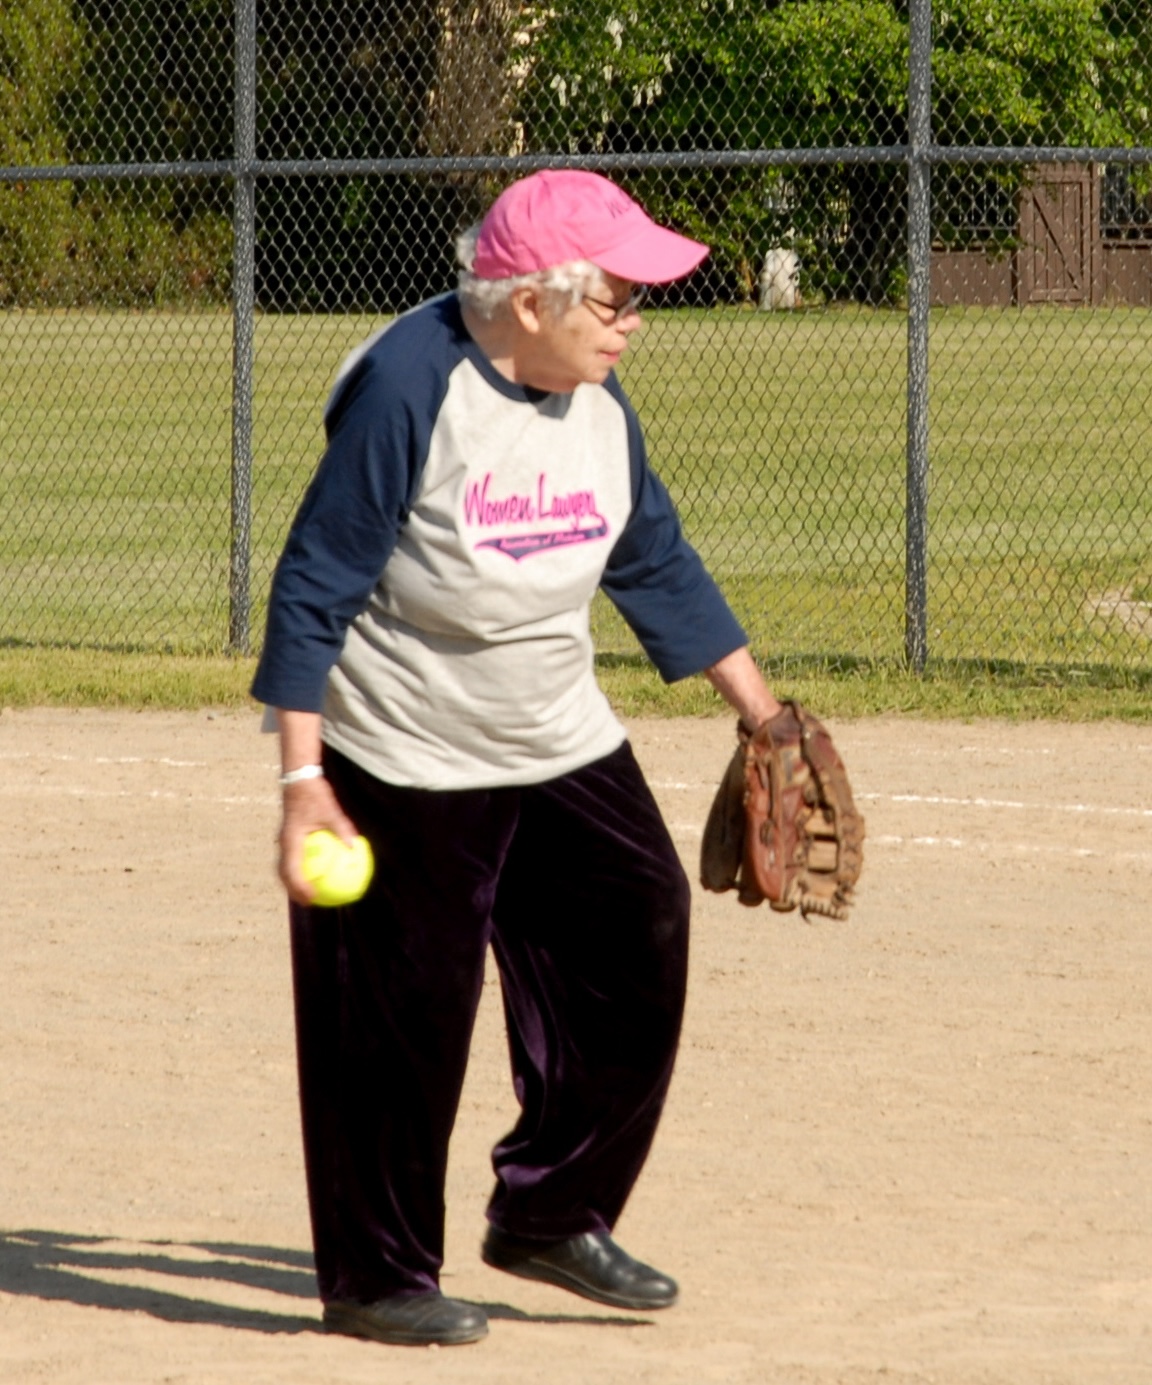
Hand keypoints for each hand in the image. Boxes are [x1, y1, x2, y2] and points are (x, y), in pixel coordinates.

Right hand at [278, 775, 359, 904]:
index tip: (312, 898)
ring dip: (294, 881)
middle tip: (309, 902)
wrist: (299, 780)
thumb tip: (354, 845)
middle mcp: (284, 842)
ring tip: (308, 893)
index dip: (299, 887)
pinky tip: (318, 871)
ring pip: (285, 867)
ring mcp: (285, 840)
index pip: (291, 869)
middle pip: (284, 873)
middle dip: (294, 890)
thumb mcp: (330, 809)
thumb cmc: (314, 794)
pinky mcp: (289, 836)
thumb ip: (341, 827)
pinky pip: (293, 857)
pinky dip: (300, 868)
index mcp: (291, 839)